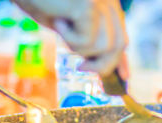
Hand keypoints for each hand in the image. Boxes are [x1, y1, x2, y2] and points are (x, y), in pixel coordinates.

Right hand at [13, 0, 128, 77]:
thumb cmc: (38, 0)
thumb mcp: (68, 24)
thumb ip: (86, 40)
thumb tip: (99, 63)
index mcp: (107, 3)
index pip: (121, 35)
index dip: (121, 59)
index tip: (123, 76)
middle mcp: (109, 0)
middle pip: (119, 44)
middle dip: (102, 63)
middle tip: (82, 68)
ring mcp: (102, 1)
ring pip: (105, 47)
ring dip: (79, 48)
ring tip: (63, 29)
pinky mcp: (90, 6)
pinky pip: (87, 42)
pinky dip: (69, 38)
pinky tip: (58, 20)